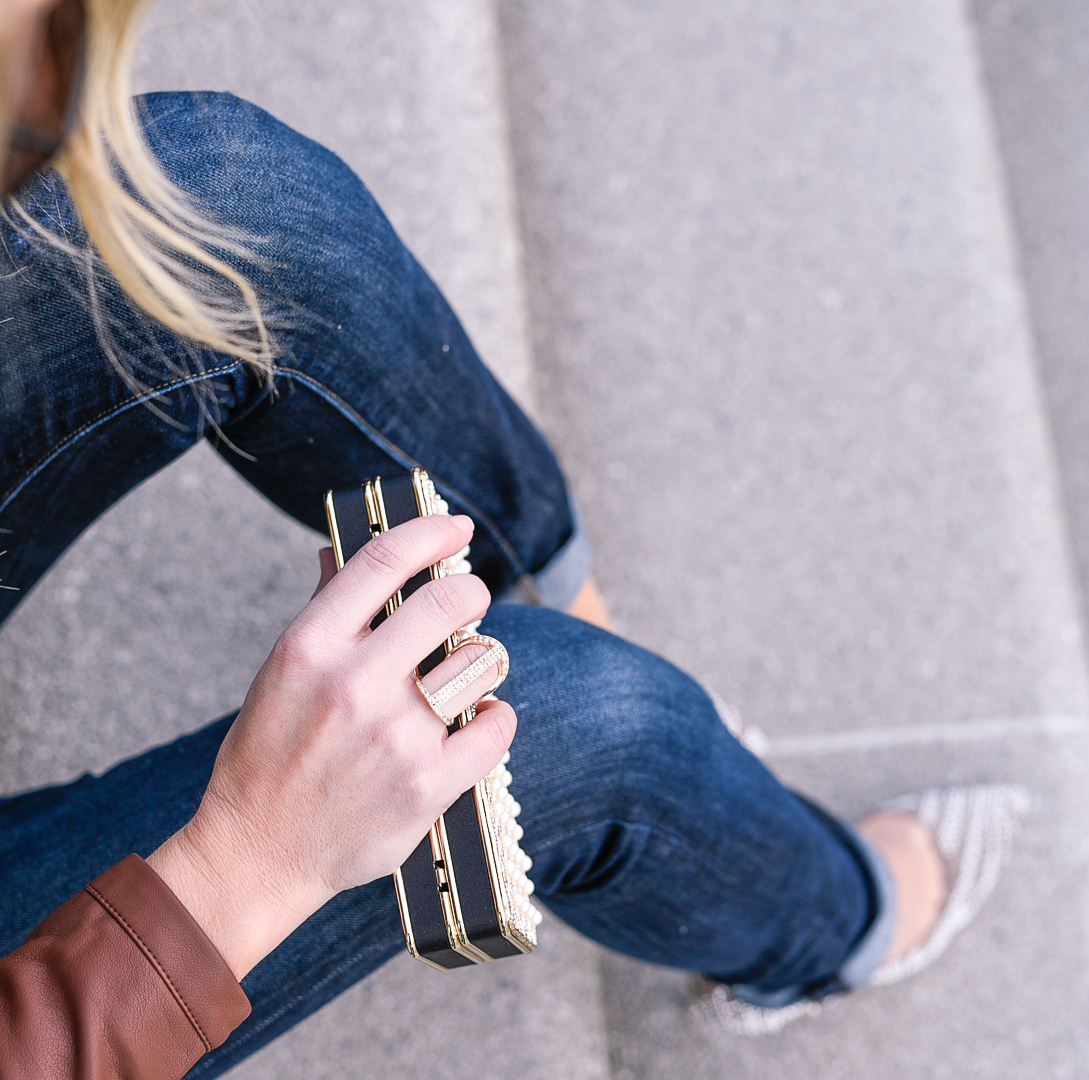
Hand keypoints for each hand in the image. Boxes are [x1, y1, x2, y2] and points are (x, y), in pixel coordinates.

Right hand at [148, 514, 516, 978]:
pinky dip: (495, 717)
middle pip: (449, 601)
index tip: (457, 528)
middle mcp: (354, 684)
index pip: (385, 559)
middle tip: (469, 600)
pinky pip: (497, 724)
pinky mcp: (428, 785)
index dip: (431, 531)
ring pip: (482, 659)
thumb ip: (325, 608)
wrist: (259, 852)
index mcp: (311, 645)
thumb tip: (343, 550)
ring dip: (482, 658)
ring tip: (462, 673)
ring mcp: (395, 736)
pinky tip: (476, 720)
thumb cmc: (269, 754)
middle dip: (471, 592)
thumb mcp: (283, 671)